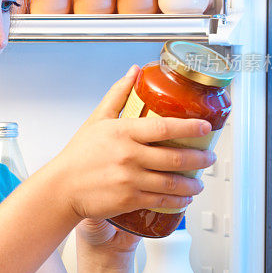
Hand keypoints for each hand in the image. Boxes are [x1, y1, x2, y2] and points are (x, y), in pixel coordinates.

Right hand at [50, 65, 215, 229]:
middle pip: (175, 157)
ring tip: (199, 181)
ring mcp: (130, 180)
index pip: (164, 127)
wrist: (62, 187)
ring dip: (192, 183)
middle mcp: (129, 156)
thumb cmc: (79, 154)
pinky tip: (185, 197)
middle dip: (199, 158)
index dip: (190, 127)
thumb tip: (134, 71)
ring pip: (172, 182)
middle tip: (209, 157)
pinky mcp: (129, 200)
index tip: (206, 127)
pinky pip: (161, 201)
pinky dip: (178, 200)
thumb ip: (118, 94)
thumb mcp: (97, 119)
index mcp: (124, 132)